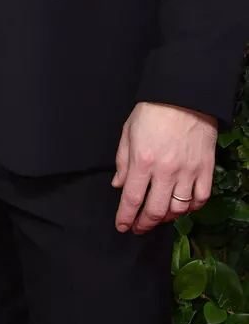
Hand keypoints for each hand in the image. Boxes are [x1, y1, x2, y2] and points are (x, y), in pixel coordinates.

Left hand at [113, 101, 216, 233]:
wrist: (183, 96)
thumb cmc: (152, 111)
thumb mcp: (128, 132)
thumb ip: (122, 161)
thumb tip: (118, 185)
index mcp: (143, 161)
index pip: (132, 199)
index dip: (125, 217)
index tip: (122, 226)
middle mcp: (166, 171)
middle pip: (155, 211)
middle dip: (144, 224)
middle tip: (139, 228)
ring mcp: (188, 171)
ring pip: (179, 209)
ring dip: (166, 218)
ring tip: (158, 217)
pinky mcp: (205, 169)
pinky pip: (200, 199)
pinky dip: (191, 208)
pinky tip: (182, 207)